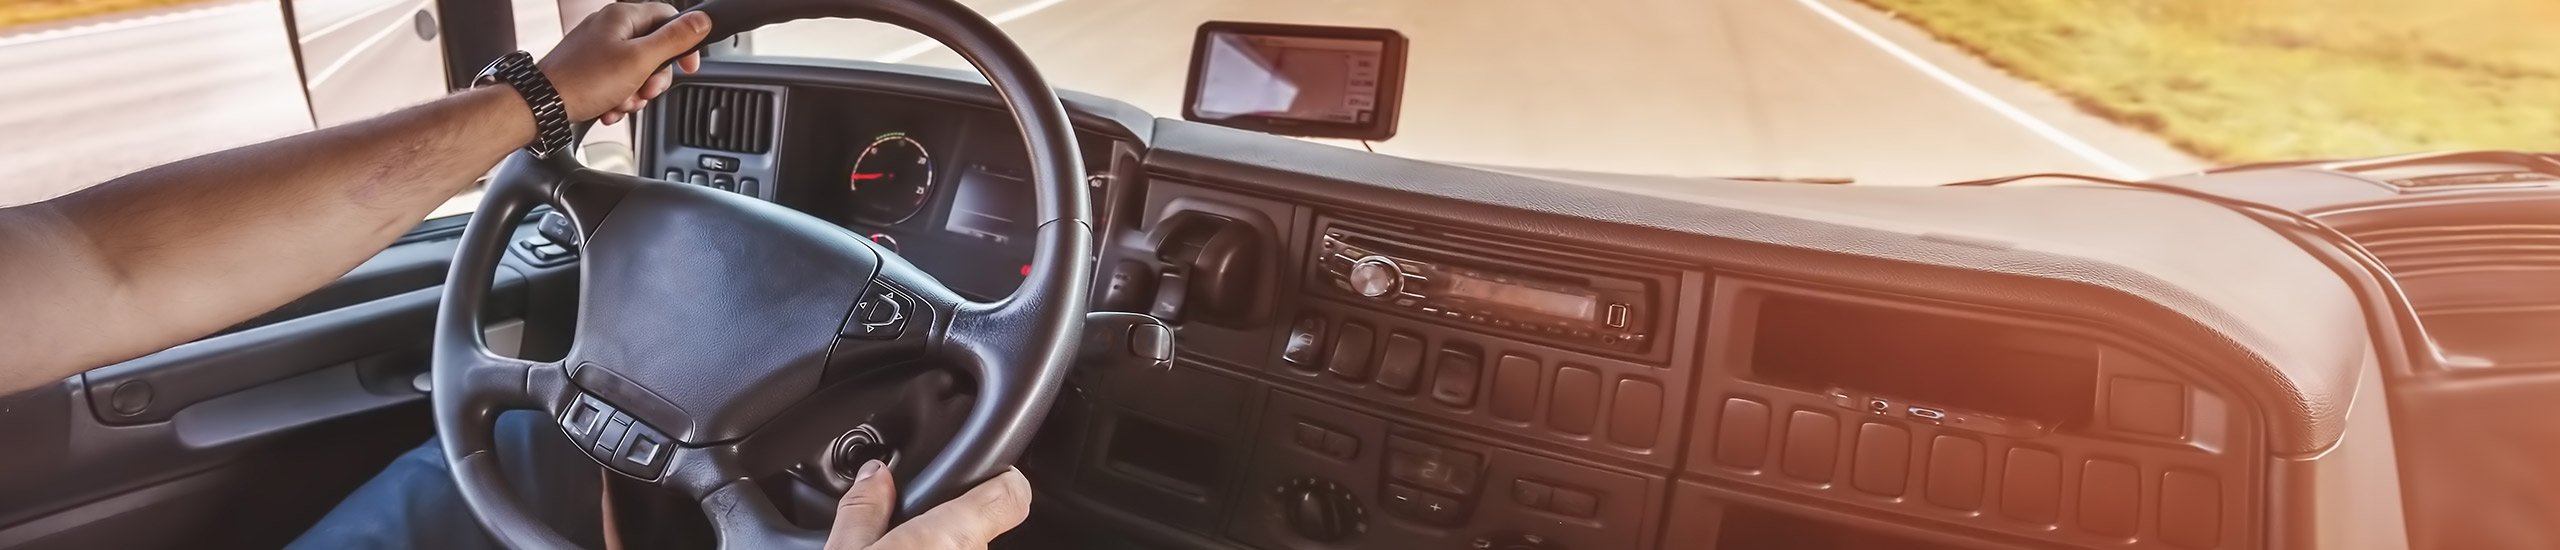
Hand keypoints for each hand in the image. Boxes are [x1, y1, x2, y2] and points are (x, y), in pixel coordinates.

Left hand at [536, 2, 709, 124]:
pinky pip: (617, 81)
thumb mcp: (640, 60)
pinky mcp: (589, 69)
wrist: (542, 106)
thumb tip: (703, 20)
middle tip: (647, 90)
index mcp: (622, 17)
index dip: (683, 43)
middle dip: (655, 77)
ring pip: (637, 70)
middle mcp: (609, 28)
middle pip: (654, 48)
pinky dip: (619, 97)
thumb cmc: (584, 82)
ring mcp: (597, 49)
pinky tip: (611, 107)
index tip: (687, 67)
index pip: (668, 17)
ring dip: (637, 92)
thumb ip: (674, 39)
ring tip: (623, 102)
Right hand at [825, 461, 1032, 549]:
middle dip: (950, 519)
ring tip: (899, 549)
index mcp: (950, 537)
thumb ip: (862, 510)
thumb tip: (874, 477)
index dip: (1005, 477)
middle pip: (980, 525)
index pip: (1012, 493)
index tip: (992, 470)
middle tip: (911, 523)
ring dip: (943, 547)